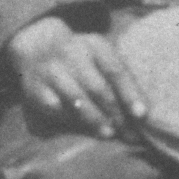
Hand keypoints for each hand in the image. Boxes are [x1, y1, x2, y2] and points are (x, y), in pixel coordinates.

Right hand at [4, 15, 146, 137]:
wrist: (38, 46)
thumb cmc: (82, 59)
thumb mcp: (101, 58)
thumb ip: (120, 81)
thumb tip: (141, 115)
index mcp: (94, 44)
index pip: (115, 69)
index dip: (129, 93)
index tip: (141, 115)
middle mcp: (72, 53)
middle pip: (97, 87)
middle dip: (115, 113)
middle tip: (130, 134)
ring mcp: (52, 70)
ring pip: (77, 98)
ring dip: (95, 119)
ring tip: (109, 134)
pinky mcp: (36, 87)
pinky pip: (56, 108)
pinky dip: (72, 120)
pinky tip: (83, 129)